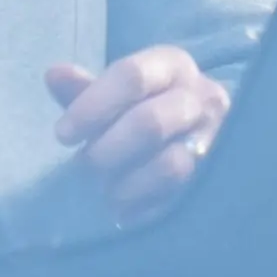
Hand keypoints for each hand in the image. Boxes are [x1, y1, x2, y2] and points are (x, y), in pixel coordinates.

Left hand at [46, 45, 230, 226]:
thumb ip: (85, 89)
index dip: (92, 105)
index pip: (131, 75)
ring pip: (171, 166)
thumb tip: (53, 75)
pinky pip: (183, 201)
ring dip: (128, 184)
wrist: (203, 136)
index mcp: (172, 65)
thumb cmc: (146, 108)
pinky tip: (127, 211)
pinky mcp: (222, 181)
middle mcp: (203, 98)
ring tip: (105, 191)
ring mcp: (220, 141)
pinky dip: (148, 208)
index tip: (62, 135)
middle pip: (150, 122)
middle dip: (108, 150)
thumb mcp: (117, 93)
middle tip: (84, 167)